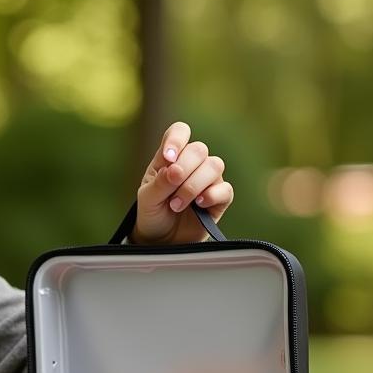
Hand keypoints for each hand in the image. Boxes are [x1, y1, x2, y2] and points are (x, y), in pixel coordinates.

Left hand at [131, 121, 233, 244]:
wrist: (161, 240)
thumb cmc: (153, 214)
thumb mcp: (147, 199)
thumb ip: (159, 183)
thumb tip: (175, 170)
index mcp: (170, 158)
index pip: (180, 131)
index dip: (177, 139)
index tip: (168, 158)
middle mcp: (192, 164)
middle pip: (199, 149)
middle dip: (184, 169)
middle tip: (170, 191)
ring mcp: (208, 180)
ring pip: (214, 165)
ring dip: (193, 185)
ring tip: (177, 205)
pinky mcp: (220, 198)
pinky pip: (225, 189)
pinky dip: (211, 195)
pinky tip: (198, 205)